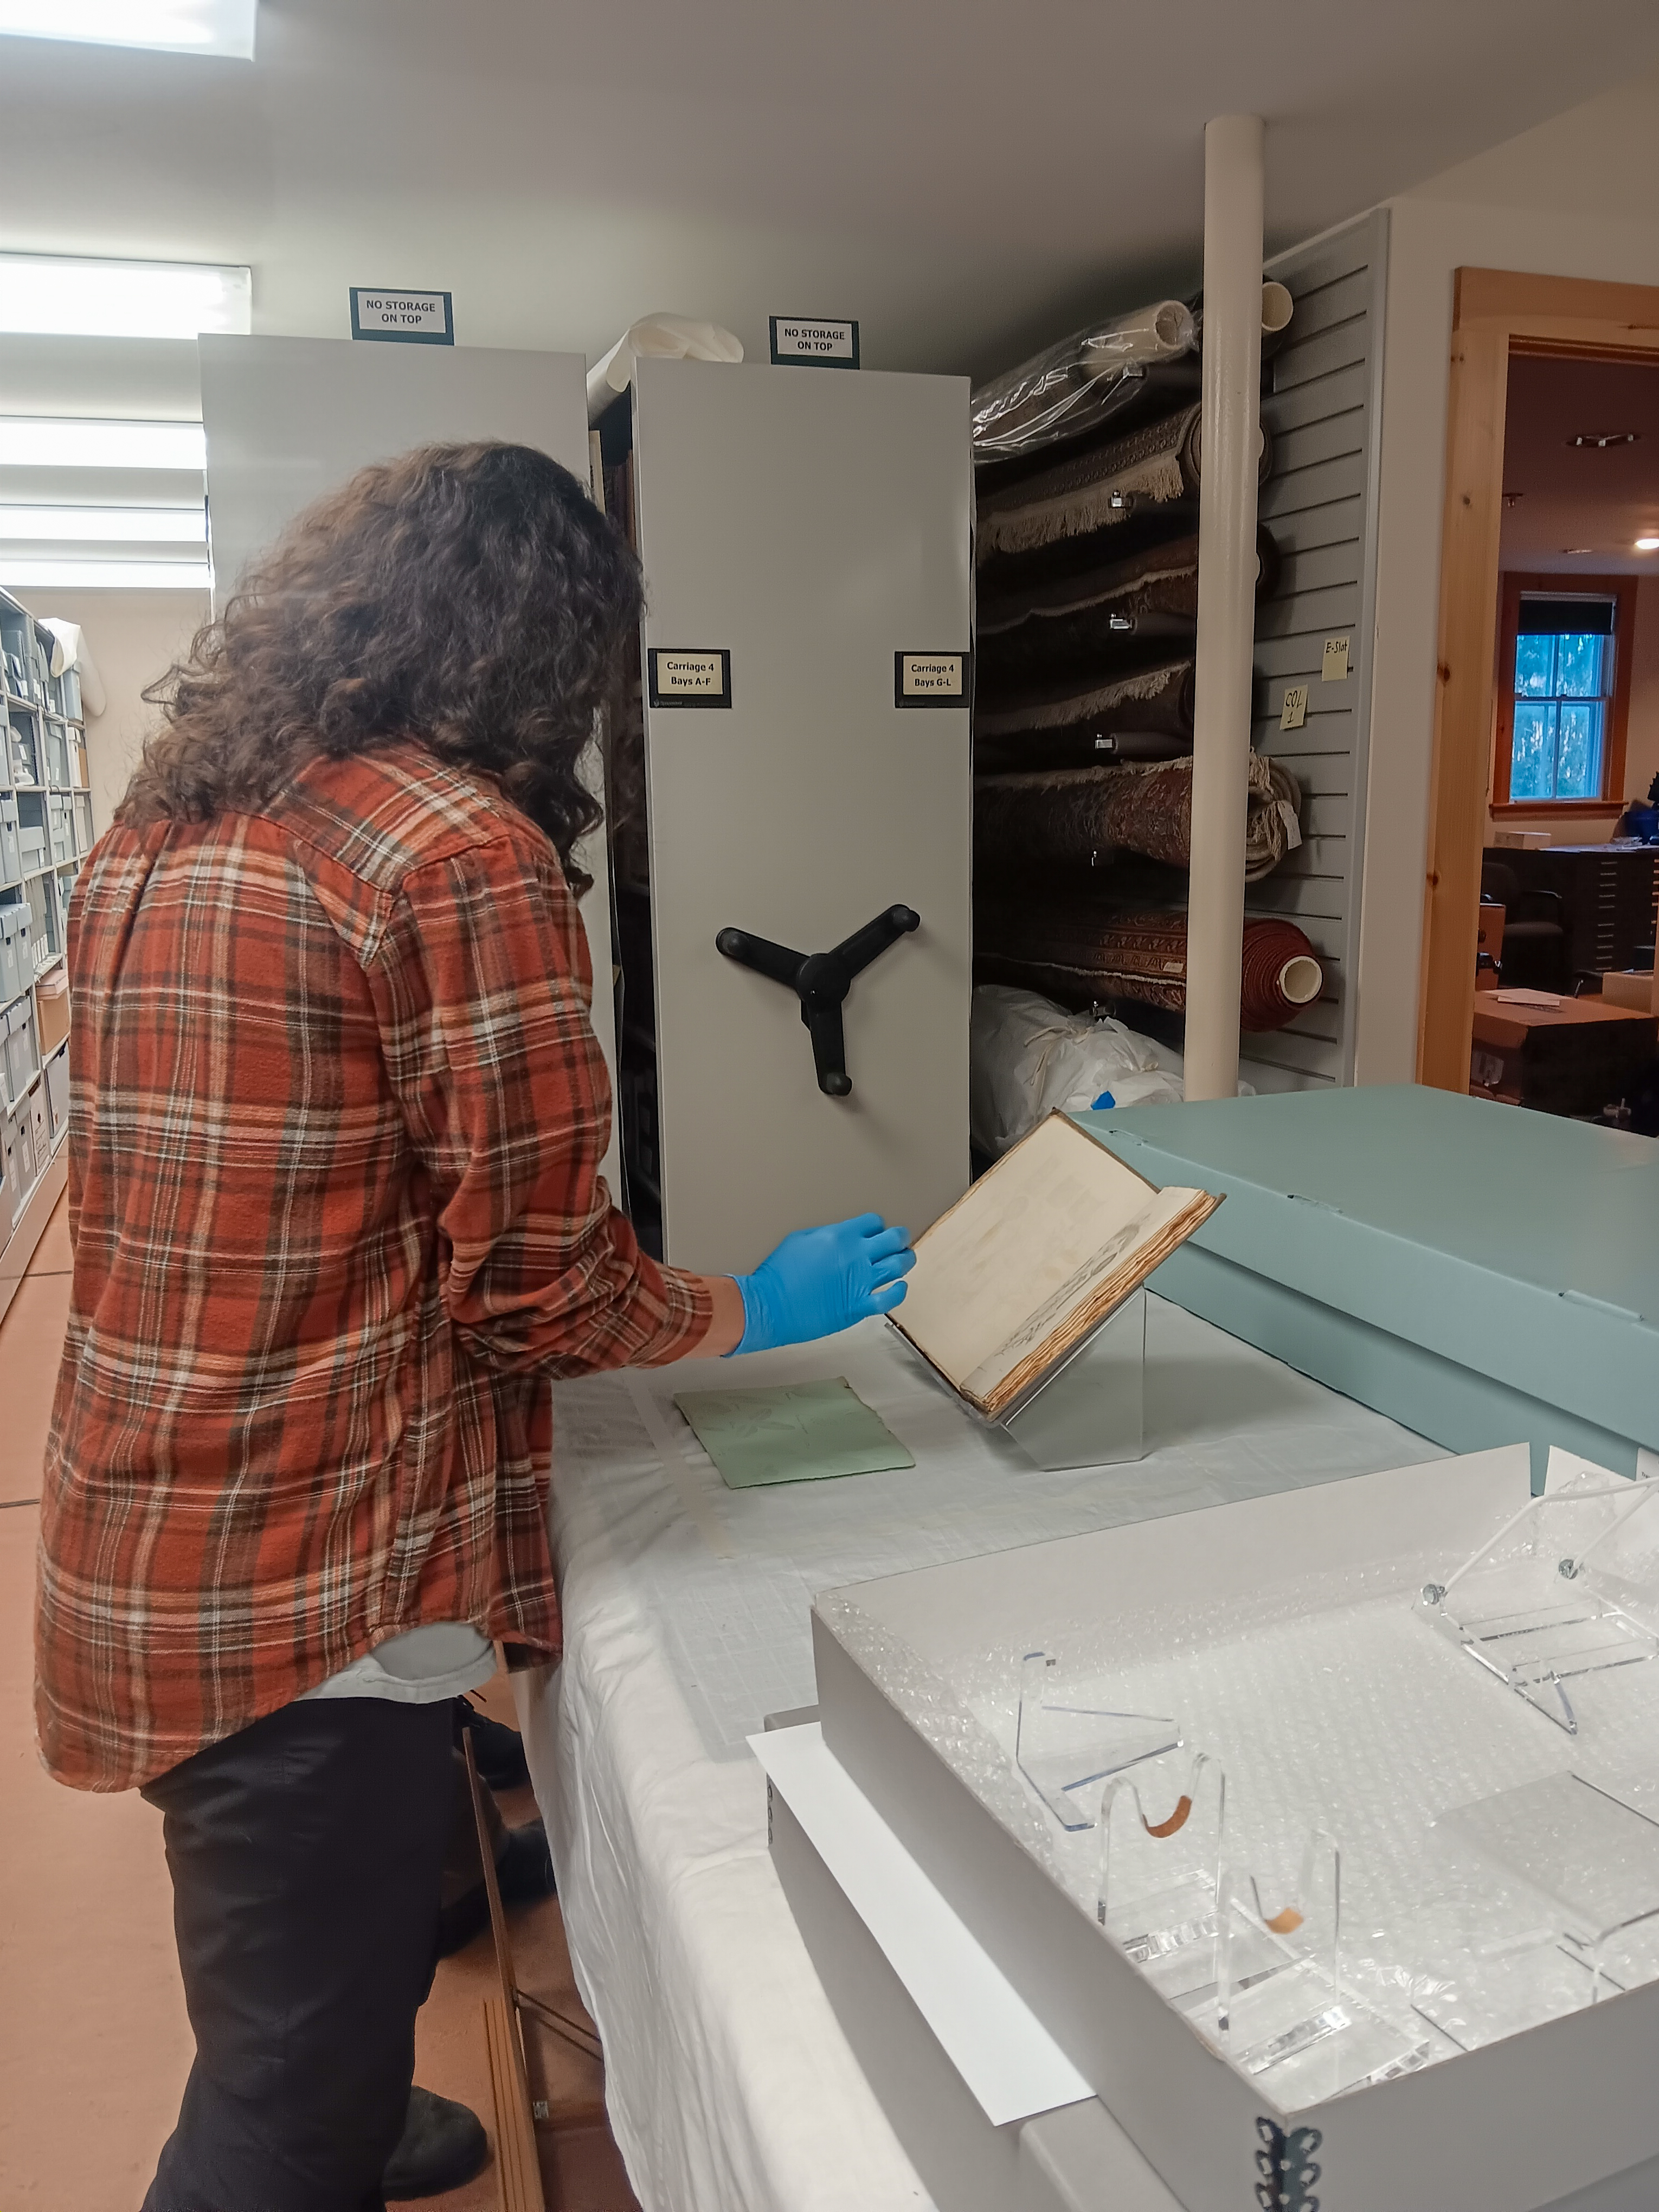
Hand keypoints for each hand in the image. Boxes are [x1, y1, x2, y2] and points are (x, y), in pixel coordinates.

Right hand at [729, 1213, 914, 1354]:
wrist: (770, 1305)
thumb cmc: (778, 1273)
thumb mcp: (799, 1239)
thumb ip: (827, 1234)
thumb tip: (841, 1236)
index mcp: (840, 1236)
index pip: (874, 1222)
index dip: (877, 1226)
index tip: (876, 1232)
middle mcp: (856, 1255)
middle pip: (894, 1239)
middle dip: (900, 1238)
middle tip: (900, 1241)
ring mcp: (860, 1282)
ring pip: (899, 1265)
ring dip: (905, 1260)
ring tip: (904, 1259)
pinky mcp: (859, 1306)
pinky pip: (890, 1298)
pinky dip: (899, 1291)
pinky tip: (899, 1287)